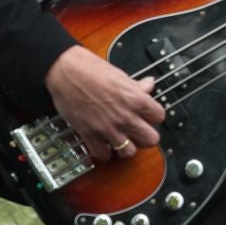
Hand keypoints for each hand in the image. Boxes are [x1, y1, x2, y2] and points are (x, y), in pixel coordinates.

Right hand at [44, 44, 164, 163]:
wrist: (66, 73)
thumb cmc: (91, 69)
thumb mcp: (120, 75)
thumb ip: (136, 86)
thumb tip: (148, 85)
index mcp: (136, 99)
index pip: (159, 116)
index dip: (154, 116)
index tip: (148, 115)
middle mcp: (125, 116)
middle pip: (151, 139)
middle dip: (147, 136)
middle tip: (140, 132)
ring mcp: (108, 128)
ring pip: (129, 152)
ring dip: (127, 147)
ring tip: (122, 140)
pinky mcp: (90, 134)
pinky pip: (103, 154)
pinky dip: (104, 152)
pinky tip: (103, 144)